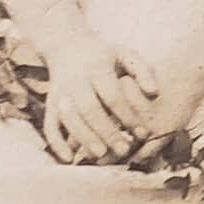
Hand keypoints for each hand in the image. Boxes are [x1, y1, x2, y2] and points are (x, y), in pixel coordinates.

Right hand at [40, 29, 159, 163]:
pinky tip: (69, 158)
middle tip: (124, 150)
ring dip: (84, 139)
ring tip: (101, 155)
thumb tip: (154, 93)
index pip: (113, 95)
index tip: (142, 133)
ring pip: (70, 119)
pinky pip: (49, 125)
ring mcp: (61, 93)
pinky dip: (57, 143)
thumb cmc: (104, 55)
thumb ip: (143, 71)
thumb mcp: (126, 54)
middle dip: (107, 132)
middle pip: (90, 110)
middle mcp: (77, 81)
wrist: (67, 45)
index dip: (128, 116)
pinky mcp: (50, 104)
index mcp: (98, 68)